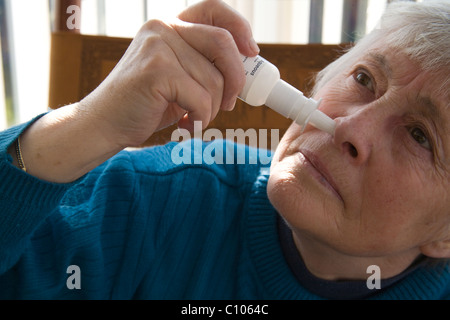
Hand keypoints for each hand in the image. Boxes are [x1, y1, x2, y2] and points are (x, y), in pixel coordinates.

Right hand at [11, 0, 258, 182]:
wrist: (105, 123)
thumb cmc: (146, 102)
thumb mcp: (177, 75)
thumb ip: (203, 64)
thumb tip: (245, 68)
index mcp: (170, 25)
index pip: (214, 9)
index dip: (240, 28)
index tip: (252, 53)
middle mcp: (163, 27)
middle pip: (223, 43)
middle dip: (236, 79)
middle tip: (230, 104)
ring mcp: (158, 46)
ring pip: (213, 79)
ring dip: (211, 108)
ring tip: (193, 118)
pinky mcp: (156, 71)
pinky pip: (200, 98)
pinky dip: (199, 119)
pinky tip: (184, 124)